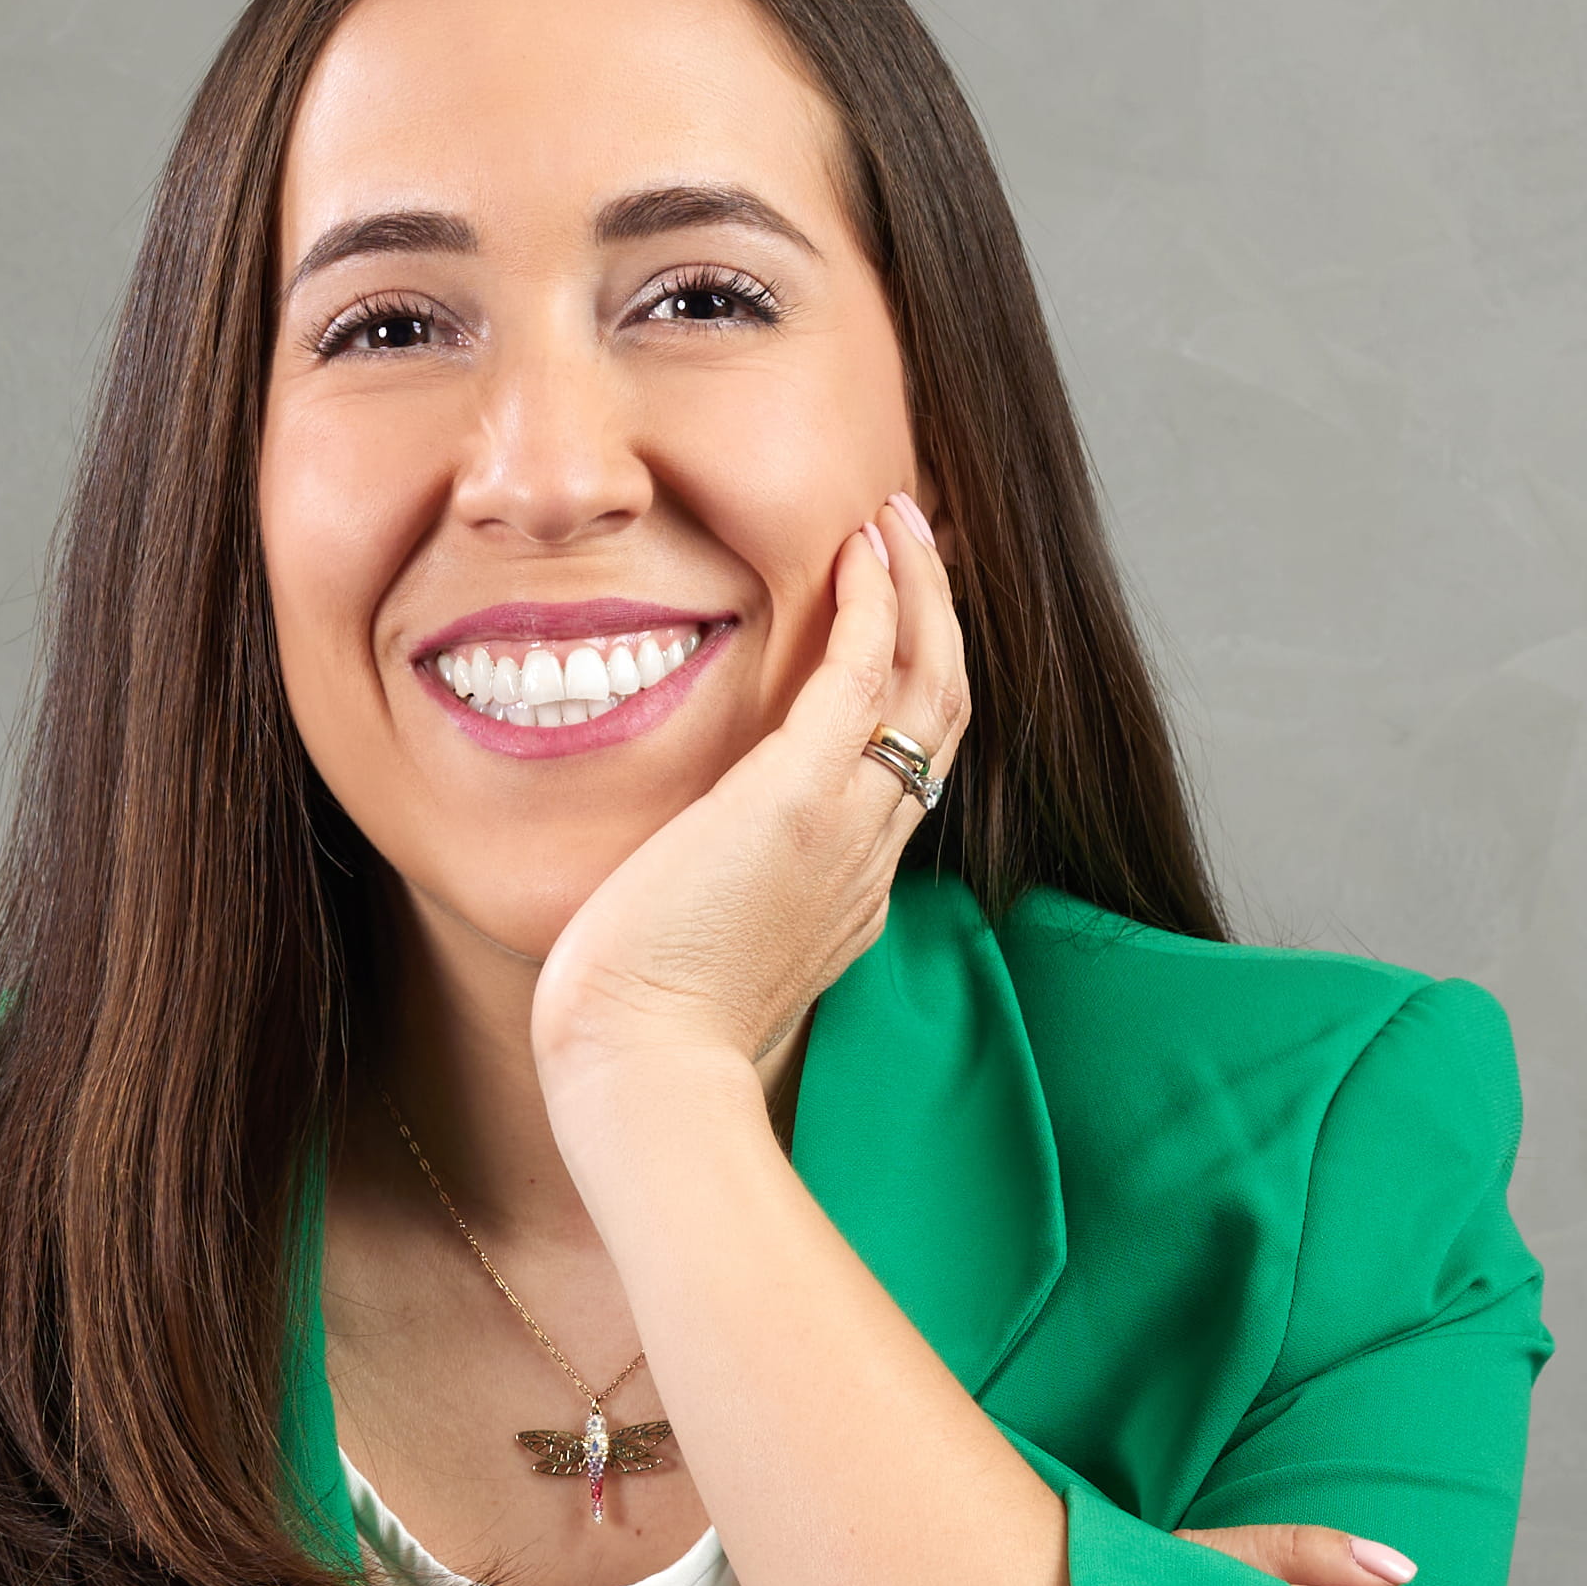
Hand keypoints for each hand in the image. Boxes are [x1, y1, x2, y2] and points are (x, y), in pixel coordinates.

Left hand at [531, 493, 969, 1096]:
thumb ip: (716, 893)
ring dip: (921, 590)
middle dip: (938, 618)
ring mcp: (846, 827)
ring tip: (897, 518)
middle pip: (944, 715)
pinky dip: (875, 605)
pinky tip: (860, 551)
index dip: (918, 683)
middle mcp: (870, 855)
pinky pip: (864, 678)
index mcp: (850, 892)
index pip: (910, 769)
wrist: (643, 1067)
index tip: (900, 618)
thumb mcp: (701, 947)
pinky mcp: (797, 801)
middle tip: (914, 541)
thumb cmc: (642, 1026)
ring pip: (929, 685)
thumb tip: (678, 863)